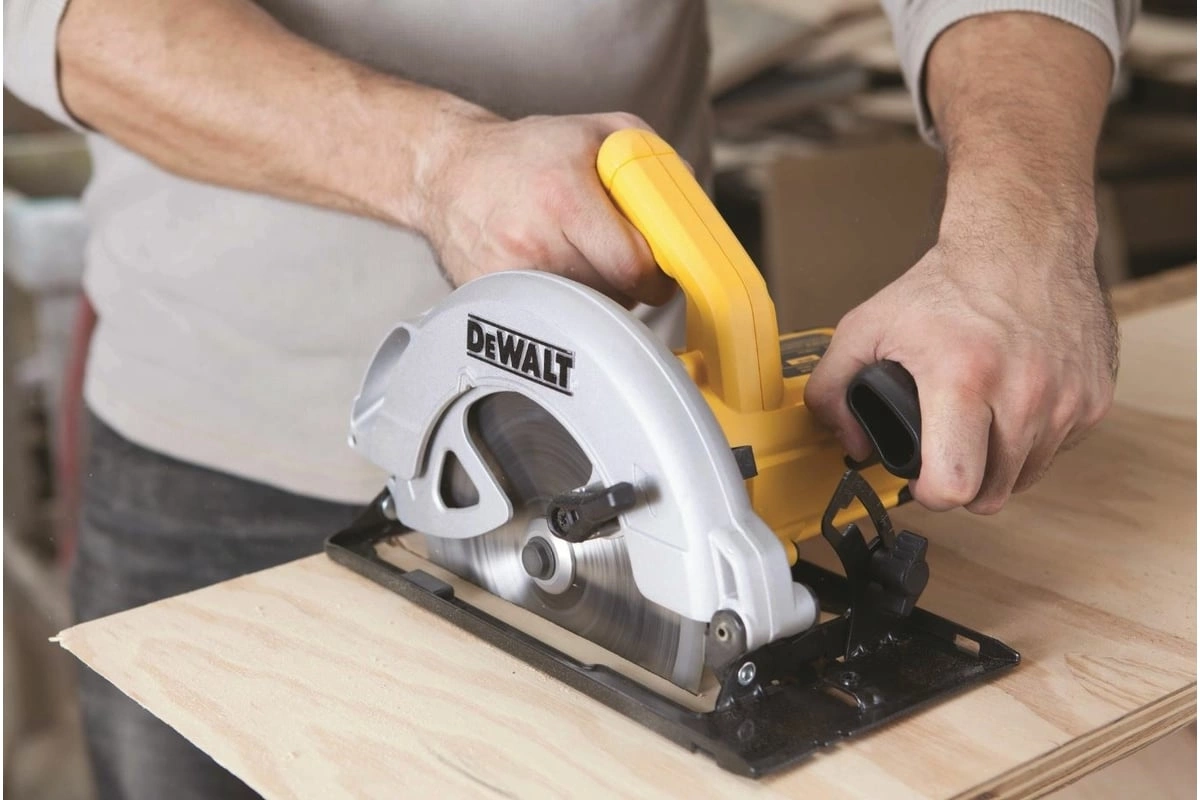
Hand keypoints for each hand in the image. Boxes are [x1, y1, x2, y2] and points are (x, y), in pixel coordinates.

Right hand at [412, 111, 675, 306]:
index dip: (657, 275)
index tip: (661, 272)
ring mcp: (508, 276)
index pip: (634, 267)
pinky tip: (551, 271)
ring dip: (597, 296)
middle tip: (619, 258)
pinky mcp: (491, 299)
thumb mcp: (598, 133)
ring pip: (585, 314)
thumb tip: (692, 207)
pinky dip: (562, 305)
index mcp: (564, 198)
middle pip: (613, 295)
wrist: (447, 170)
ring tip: (579, 258)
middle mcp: (533, 240)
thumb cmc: (526, 153)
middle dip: (628, 283)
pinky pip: (550, 320)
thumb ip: (654, 163)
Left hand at [805, 215, 1116, 513]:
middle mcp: (1024, 393)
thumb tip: (849, 442)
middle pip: (990, 494)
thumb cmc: (947, 285)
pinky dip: (1031, 442)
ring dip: (997, 466)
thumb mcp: (866, 326)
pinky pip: (1057, 452)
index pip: (954, 484)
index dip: (930, 492)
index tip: (921, 476)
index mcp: (963, 378)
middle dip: (961, 481)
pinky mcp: (1095, 400)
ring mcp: (1067, 399)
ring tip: (975, 427)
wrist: (1023, 243)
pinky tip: (1010, 408)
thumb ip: (831, 389)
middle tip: (944, 452)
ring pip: (1024, 479)